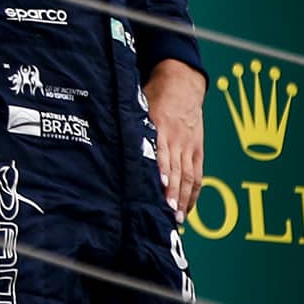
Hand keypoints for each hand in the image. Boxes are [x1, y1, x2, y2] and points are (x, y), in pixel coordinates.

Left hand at [145, 59, 205, 219]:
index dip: (162, 171)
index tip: (160, 188)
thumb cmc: (154, 95)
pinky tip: (187, 208)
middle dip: (174, 193)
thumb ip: (129, 125)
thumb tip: (106, 140)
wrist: (182, 84)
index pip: (161, 152)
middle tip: (169, 214)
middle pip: (177, 170)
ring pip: (189, 176)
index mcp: (159, 127)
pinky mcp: (197, 150)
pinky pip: (198, 174)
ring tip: (178, 219)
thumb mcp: (138, 105)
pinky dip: (193, 193)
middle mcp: (176, 139)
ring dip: (184, 199)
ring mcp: (189, 146)